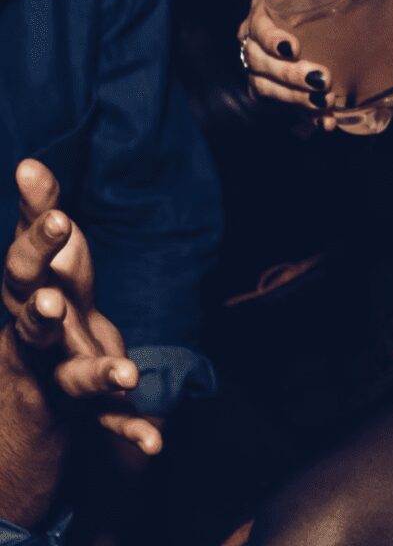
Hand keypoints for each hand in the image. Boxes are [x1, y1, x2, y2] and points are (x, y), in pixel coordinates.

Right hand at [2, 161, 161, 454]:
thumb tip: (29, 162)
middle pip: (33, 327)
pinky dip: (131, 431)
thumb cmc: (47, 294)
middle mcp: (34, 339)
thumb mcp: (45, 254)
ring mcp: (56, 375)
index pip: (23, 267)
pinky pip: (107, 424)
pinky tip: (156, 443)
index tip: (58, 219)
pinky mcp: (84, 409)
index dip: (38, 244)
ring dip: (97, 375)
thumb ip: (38, 209)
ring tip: (126, 374)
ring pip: (71, 378)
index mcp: (26, 295)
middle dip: (41, 316)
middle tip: (54, 304)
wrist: (33, 378)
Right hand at [238, 0, 336, 131]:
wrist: (325, 30)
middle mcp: (254, 39)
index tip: (293, 48)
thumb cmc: (330, 3)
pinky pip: (278, 111)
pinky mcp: (269, 94)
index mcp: (265, 10)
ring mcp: (258, 68)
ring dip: (294, 99)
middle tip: (323, 80)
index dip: (271, 38)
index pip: (257, 24)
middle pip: (259, 62)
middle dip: (291, 75)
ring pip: (263, 89)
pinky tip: (324, 122)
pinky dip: (302, 118)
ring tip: (325, 102)